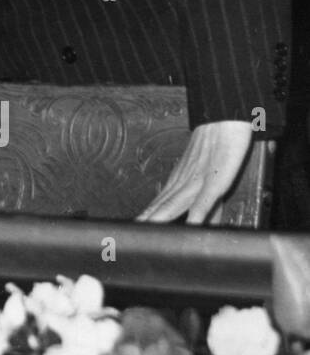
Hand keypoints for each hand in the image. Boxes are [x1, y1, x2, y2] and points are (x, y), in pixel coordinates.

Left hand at [137, 120, 252, 223]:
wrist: (223, 119)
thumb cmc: (217, 147)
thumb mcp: (210, 178)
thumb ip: (206, 205)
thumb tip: (200, 225)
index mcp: (180, 181)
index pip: (158, 204)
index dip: (145, 218)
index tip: (132, 231)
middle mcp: (184, 182)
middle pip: (161, 206)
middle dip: (145, 222)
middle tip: (130, 235)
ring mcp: (198, 181)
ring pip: (175, 203)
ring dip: (160, 218)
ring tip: (147, 232)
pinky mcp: (216, 181)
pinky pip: (205, 198)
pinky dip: (198, 212)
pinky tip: (192, 225)